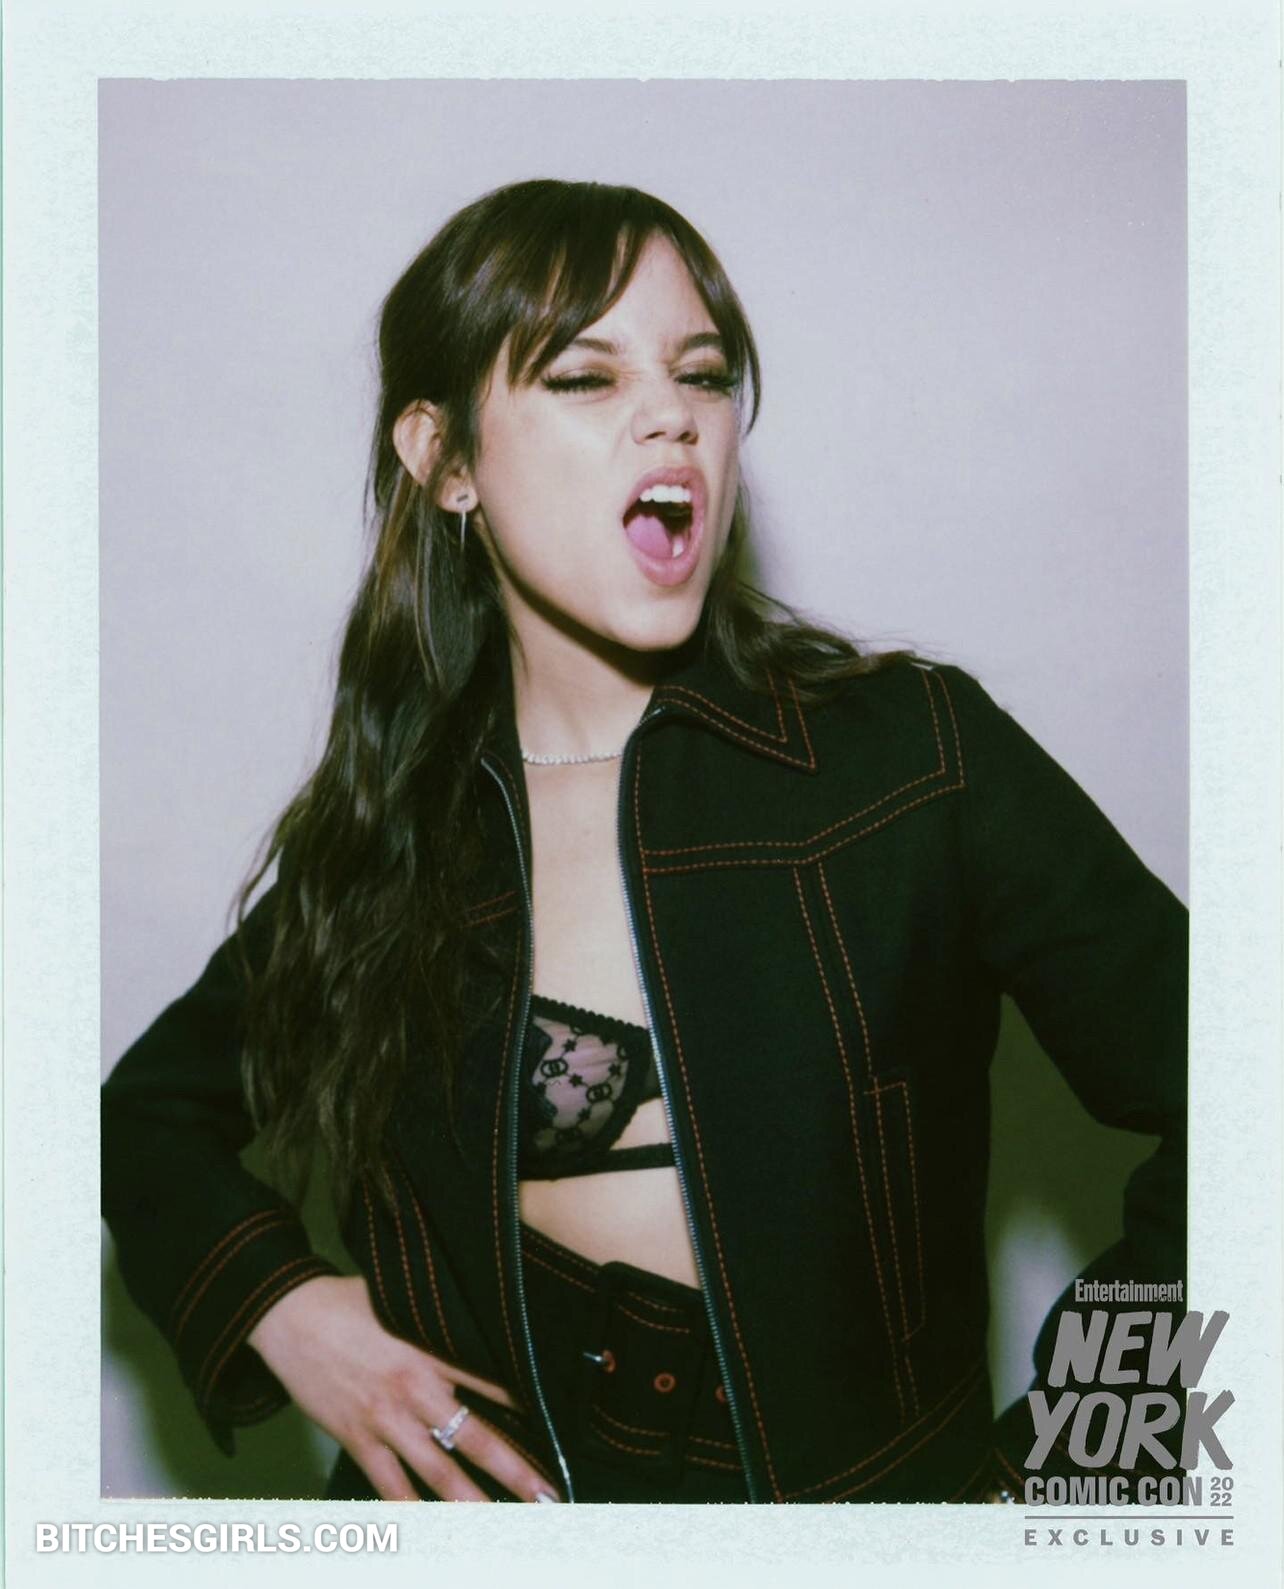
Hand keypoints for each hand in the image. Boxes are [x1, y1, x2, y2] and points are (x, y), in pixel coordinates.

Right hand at [247, 1274, 561, 1501]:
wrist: (290, 1316)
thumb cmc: (347, 1302)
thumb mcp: (402, 1300)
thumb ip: (437, 1319)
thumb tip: (470, 1319)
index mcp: (432, 1351)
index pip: (492, 1384)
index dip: (526, 1409)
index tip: (555, 1430)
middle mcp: (416, 1389)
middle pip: (475, 1437)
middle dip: (514, 1470)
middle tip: (546, 1495)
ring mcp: (386, 1419)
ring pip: (437, 1470)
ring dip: (471, 1500)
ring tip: (499, 1523)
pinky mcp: (357, 1438)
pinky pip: (389, 1483)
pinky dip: (409, 1509)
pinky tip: (430, 1529)